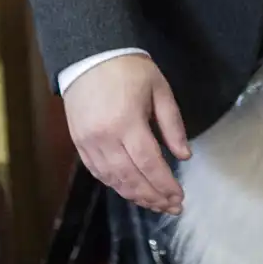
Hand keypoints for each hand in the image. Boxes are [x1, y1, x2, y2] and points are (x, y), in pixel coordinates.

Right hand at [64, 53, 192, 214]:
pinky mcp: (78, 144)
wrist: (89, 55)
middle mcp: (105, 138)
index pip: (149, 163)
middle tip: (172, 208)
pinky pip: (98, 173)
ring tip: (155, 204)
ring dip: (135, 196)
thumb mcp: (160, 89)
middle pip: (130, 178)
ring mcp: (88, 143)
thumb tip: (184, 156)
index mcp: (127, 122)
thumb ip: (173, 124)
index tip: (179, 197)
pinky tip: (130, 191)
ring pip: (113, 180)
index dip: (165, 184)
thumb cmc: (129, 69)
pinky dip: (115, 185)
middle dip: (153, 196)